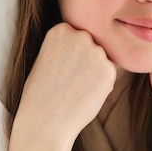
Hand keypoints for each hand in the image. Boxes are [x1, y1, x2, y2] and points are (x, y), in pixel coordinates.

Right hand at [14, 22, 116, 148]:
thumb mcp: (46, 56)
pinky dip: (102, 85)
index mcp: (60, 29)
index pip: (77, 36)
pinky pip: (109, 74)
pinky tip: (85, 95)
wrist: (45, 121)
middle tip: (70, 80)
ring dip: (95, 72)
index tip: (61, 68)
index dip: (71, 54)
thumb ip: (66, 45)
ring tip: (75, 88)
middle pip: (92, 44)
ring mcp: (96, 51)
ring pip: (102, 59)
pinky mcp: (110, 70)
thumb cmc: (41, 93)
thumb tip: (88, 42)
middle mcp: (80, 35)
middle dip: (86, 60)